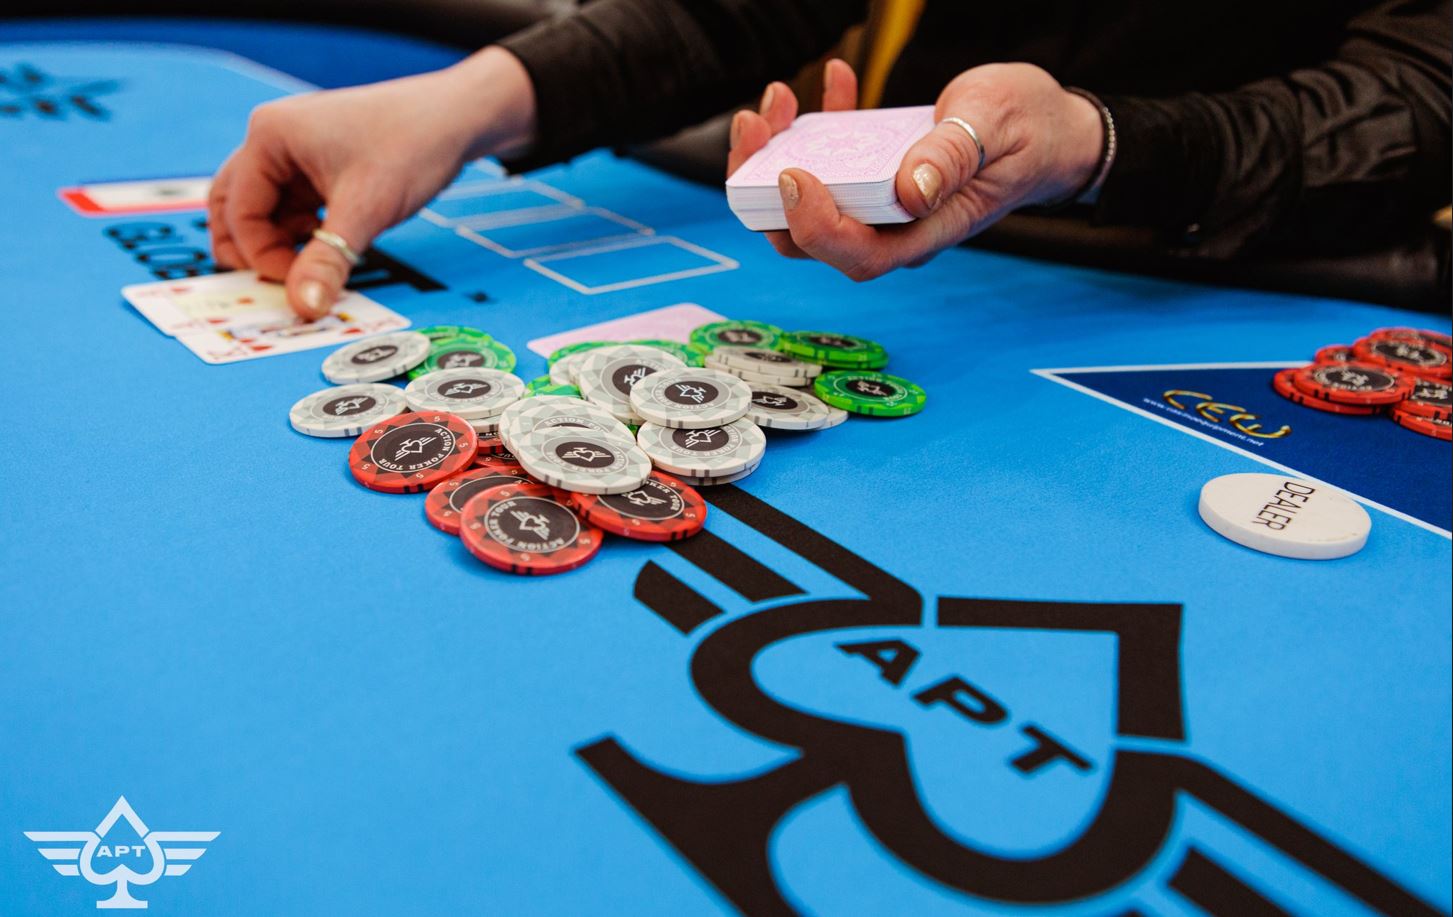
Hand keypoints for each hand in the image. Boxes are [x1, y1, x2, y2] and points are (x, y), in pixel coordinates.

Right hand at [209, 47, 535, 317]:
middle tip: (275, 286)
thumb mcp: (366, 210)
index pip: (238, 211)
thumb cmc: (412, 144)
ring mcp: (296, 152)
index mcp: (269, 137)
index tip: (296, 283)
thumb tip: (303, 309)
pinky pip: (295, 207)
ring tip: (312, 268)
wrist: (458, 117)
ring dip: (281, 244)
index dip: (261, 255)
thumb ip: (328, 261)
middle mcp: (274, 139)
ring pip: (266, 210)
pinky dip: (304, 234)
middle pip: (235, 206)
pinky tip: (332, 250)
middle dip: (252, 250)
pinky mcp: (320, 166)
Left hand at [727, 60, 1102, 279]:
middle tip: (757, 127)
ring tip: (776, 101)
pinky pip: (829, 164)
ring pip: (807, 201)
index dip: (814, 226)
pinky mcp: (875, 176)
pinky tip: (833, 78)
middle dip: (766, 190)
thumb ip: (953, 156)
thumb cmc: (1029, 132)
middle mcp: (895, 227)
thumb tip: (913, 189)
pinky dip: (816, 124)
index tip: (792, 174)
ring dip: (774, 155)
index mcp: (926, 231)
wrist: (1048, 127)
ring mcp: (880, 204)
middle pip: (811, 237)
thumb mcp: (996, 129)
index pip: (857, 253)